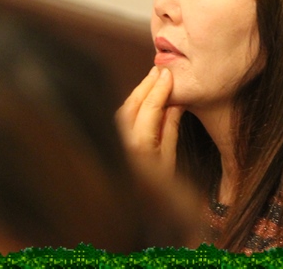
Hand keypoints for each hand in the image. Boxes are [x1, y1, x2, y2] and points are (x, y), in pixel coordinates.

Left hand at [116, 66, 183, 187]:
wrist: (130, 213)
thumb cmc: (156, 194)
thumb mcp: (169, 160)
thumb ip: (170, 128)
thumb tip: (176, 102)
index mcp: (139, 147)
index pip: (150, 108)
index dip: (160, 89)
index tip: (168, 74)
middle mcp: (120, 142)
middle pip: (132, 105)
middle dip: (147, 85)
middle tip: (159, 69)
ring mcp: (111, 143)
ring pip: (123, 109)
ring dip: (138, 92)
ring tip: (152, 79)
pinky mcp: (107, 144)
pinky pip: (119, 118)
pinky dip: (131, 105)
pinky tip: (141, 98)